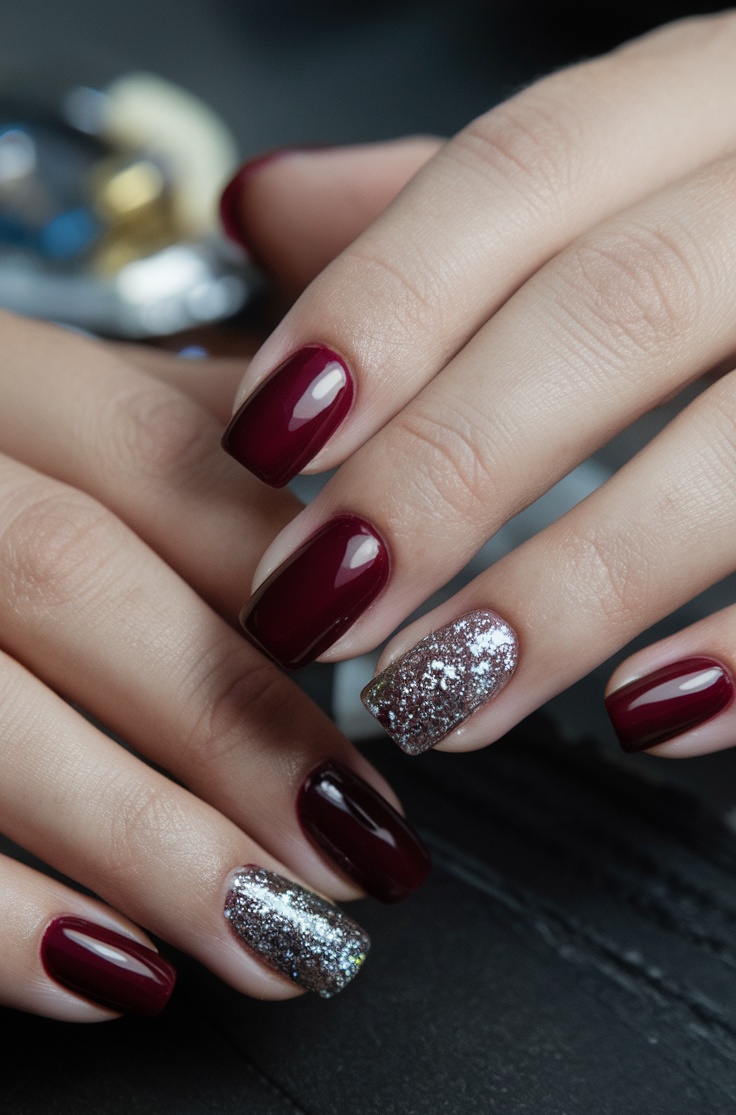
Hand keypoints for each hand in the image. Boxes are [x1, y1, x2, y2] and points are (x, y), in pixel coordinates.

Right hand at [0, 306, 428, 1022]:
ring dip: (145, 845)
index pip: (155, 448)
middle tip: (364, 857)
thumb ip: (162, 440)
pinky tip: (112, 976)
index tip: (405, 698)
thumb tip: (338, 520)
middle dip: (235, 729)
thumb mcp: (34, 425)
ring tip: (279, 942)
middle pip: (68, 575)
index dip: (289, 585)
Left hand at [221, 13, 735, 759]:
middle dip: (445, 469)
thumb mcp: (622, 169)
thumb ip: (457, 208)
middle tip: (325, 602)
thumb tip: (271, 208)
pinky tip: (643, 712)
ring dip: (568, 590)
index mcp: (704, 99)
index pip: (519, 171)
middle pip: (613, 311)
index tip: (270, 439)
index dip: (381, 305)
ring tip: (441, 692)